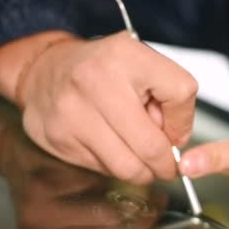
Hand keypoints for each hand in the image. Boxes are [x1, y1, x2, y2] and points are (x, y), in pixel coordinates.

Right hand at [17, 31, 197, 183]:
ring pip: (128, 167)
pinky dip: (116, 167)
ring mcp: (74, 112)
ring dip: (143, 172)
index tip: (177, 130)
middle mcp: (96, 81)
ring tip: (144, 161)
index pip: (181, 92)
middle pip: (152, 146)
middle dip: (166, 164)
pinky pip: (103, 169)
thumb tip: (176, 140)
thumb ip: (170, 97)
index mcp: (127, 56)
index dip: (184, 120)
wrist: (44, 71)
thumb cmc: (103, 70)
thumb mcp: (143, 64)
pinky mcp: (60, 137)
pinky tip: (114, 149)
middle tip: (168, 166)